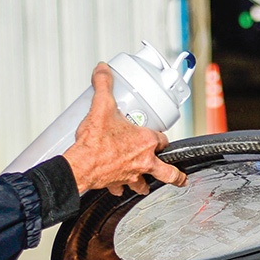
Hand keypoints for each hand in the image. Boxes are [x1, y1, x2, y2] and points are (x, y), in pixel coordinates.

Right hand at [62, 63, 186, 195]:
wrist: (80, 165)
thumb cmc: (94, 142)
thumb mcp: (101, 106)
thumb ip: (104, 86)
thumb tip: (103, 70)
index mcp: (145, 142)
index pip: (162, 140)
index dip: (160, 138)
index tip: (157, 137)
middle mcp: (143, 161)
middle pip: (167, 172)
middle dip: (175, 175)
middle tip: (179, 177)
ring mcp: (131, 175)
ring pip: (144, 184)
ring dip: (145, 184)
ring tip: (146, 186)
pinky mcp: (116, 184)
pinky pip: (121, 189)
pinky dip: (119, 188)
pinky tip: (117, 187)